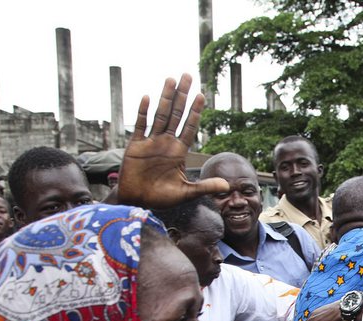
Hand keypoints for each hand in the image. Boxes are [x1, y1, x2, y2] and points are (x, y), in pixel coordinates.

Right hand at [116, 74, 229, 208]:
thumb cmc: (161, 198)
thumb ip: (204, 187)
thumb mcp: (186, 193)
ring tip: (171, 79)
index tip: (202, 95)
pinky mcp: (135, 146)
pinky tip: (148, 98)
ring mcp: (150, 143)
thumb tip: (226, 186)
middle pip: (176, 114)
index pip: (189, 127)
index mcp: (178, 151)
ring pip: (160, 115)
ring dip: (165, 97)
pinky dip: (143, 112)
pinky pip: (140, 126)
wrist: (138, 202)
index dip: (195, 111)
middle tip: (187, 75)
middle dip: (182, 95)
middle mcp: (165, 143)